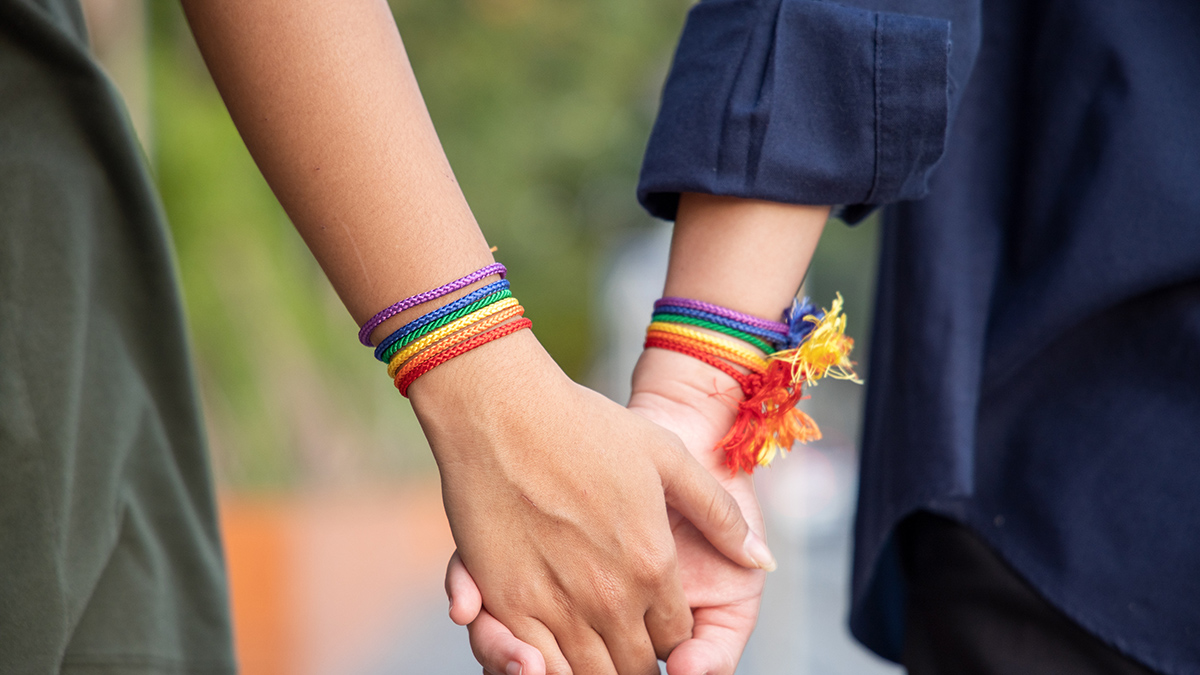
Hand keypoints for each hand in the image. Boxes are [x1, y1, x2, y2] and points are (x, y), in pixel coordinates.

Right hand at [415, 331, 770, 674]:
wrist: (505, 411)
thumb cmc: (586, 426)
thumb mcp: (669, 456)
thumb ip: (719, 514)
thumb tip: (761, 559)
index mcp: (654, 567)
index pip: (675, 638)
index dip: (671, 638)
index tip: (659, 626)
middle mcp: (610, 598)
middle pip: (633, 667)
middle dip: (635, 661)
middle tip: (628, 643)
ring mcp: (555, 605)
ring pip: (587, 674)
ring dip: (596, 668)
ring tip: (595, 648)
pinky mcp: (506, 602)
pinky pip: (537, 664)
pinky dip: (548, 667)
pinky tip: (550, 654)